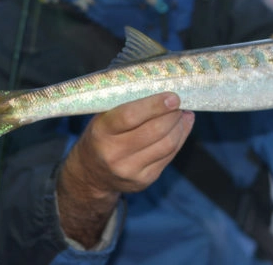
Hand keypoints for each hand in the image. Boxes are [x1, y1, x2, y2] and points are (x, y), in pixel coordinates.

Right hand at [56, 93, 194, 245]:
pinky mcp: (144, 180)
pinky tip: (181, 127)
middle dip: (172, 114)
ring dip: (179, 126)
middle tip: (179, 102)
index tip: (173, 97)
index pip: (130, 116)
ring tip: (182, 113)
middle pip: (154, 131)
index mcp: (101, 132)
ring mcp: (130, 170)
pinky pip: (169, 156)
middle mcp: (114, 154)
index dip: (155, 105)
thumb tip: (163, 92)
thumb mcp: (102, 117)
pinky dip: (179, 138)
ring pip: (167, 145)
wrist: (90, 175)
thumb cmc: (100, 136)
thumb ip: (126, 104)